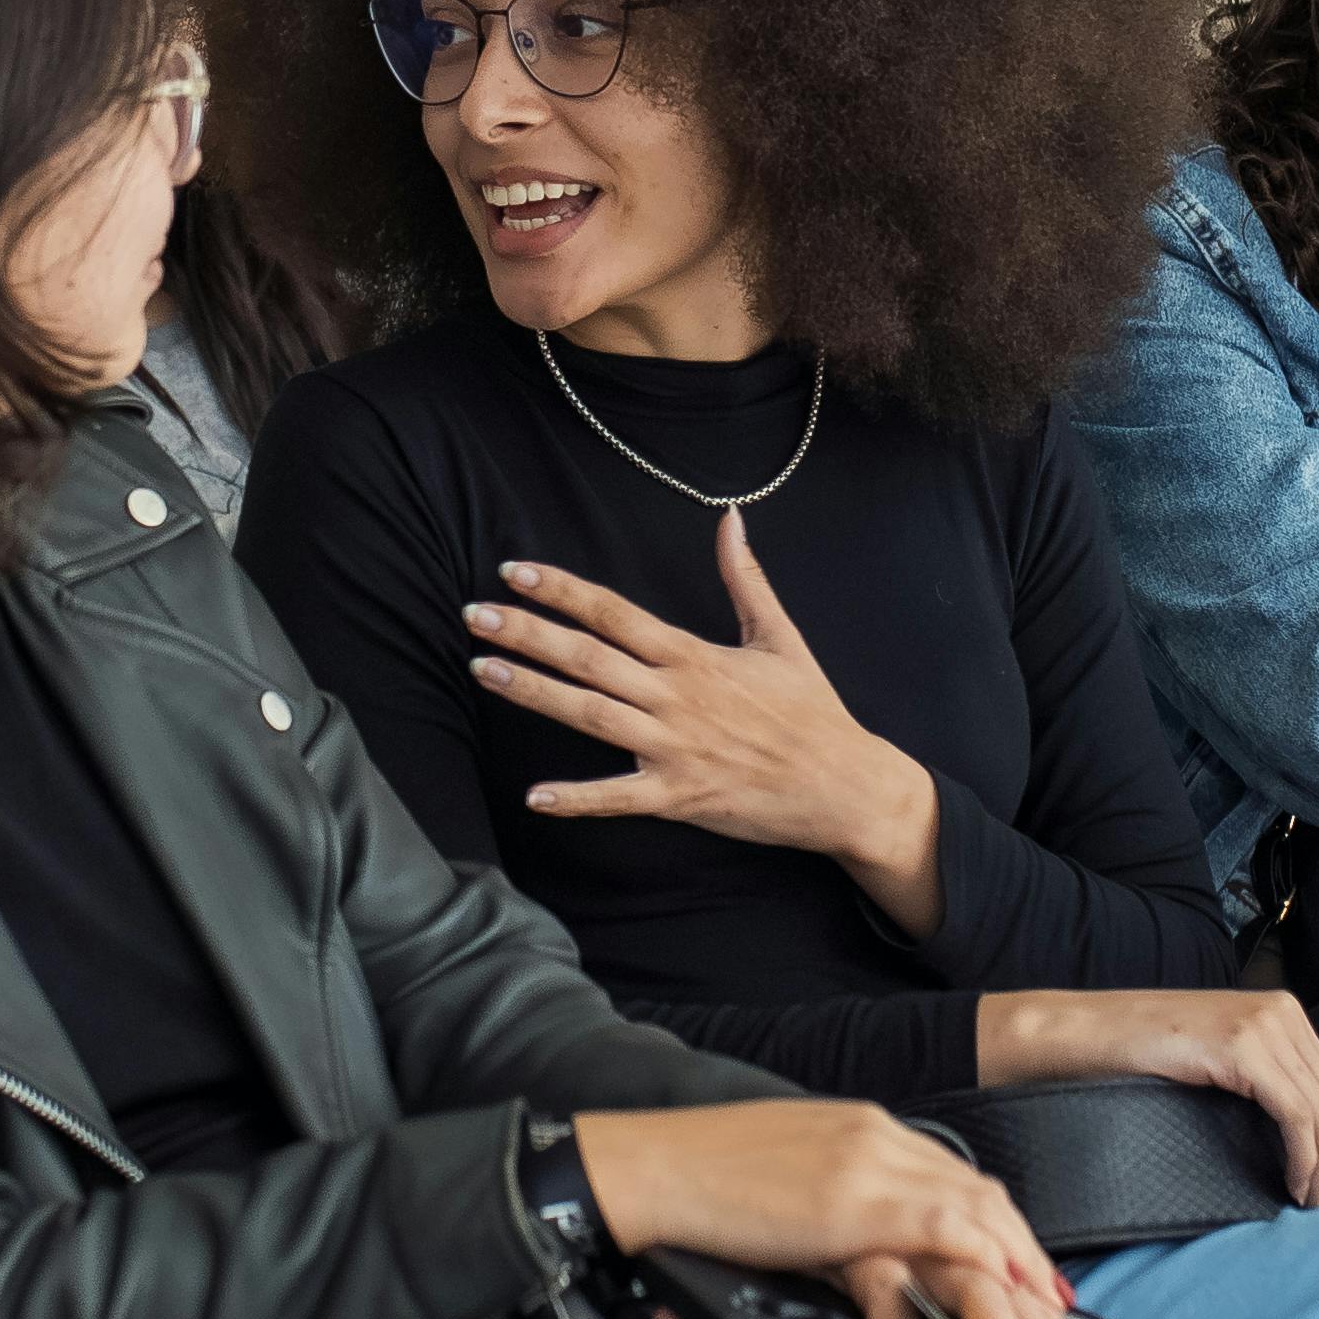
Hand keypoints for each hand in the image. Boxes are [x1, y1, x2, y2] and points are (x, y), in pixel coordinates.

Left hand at [465, 516, 948, 934]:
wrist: (845, 786)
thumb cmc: (812, 713)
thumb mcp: (780, 637)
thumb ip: (746, 579)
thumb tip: (731, 519)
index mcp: (693, 656)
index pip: (613, 612)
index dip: (561, 590)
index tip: (515, 571)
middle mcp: (677, 697)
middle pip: (588, 656)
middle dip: (527, 633)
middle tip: (474, 614)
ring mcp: (675, 747)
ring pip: (590, 714)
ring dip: (534, 692)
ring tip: (483, 670)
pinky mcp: (680, 796)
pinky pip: (618, 797)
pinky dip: (577, 799)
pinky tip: (534, 797)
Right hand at [569, 1099, 1080, 1318]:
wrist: (646, 1163)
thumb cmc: (697, 1182)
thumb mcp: (785, 1185)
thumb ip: (833, 1204)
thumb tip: (860, 1248)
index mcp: (866, 1131)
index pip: (962, 1183)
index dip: (1009, 1239)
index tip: (1037, 1287)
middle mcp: (882, 1139)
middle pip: (985, 1205)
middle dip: (1033, 1273)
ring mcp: (870, 1165)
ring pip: (978, 1224)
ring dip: (1020, 1291)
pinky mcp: (850, 1201)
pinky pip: (940, 1237)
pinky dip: (980, 1277)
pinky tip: (1001, 1316)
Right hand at [979, 989, 1318, 1207]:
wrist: (1081, 1035)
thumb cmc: (1135, 1059)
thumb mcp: (1213, 1065)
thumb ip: (1260, 1083)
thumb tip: (1304, 1142)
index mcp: (1281, 1014)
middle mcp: (1283, 1012)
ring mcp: (1265, 1025)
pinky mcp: (1243, 1046)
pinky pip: (1296, 1112)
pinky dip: (1304, 1155)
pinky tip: (1296, 1185)